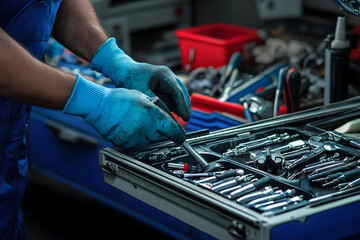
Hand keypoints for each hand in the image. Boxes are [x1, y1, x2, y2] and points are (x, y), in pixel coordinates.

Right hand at [63, 75, 185, 148]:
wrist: (99, 106)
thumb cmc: (118, 99)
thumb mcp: (143, 98)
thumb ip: (156, 109)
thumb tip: (164, 117)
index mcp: (153, 115)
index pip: (174, 130)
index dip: (179, 134)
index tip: (181, 136)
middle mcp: (146, 128)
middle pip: (162, 136)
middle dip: (161, 131)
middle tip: (153, 123)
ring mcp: (136, 138)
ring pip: (150, 140)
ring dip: (149, 135)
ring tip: (137, 122)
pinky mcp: (126, 144)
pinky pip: (137, 144)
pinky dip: (137, 138)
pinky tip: (130, 127)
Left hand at [90, 38, 190, 120]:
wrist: (120, 69)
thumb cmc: (129, 78)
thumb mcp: (142, 93)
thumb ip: (154, 104)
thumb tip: (165, 117)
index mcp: (164, 75)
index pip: (178, 92)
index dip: (182, 106)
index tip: (185, 117)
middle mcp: (168, 76)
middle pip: (181, 92)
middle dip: (184, 106)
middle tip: (187, 119)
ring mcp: (165, 79)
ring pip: (178, 94)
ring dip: (180, 105)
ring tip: (182, 118)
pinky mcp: (162, 84)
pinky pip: (171, 95)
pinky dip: (173, 104)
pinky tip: (174, 113)